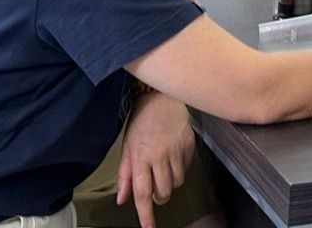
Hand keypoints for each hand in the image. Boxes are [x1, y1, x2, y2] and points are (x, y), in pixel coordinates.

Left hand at [116, 89, 195, 227]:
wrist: (162, 98)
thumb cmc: (141, 123)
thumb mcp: (127, 147)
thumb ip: (125, 174)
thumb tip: (122, 199)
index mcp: (140, 157)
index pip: (142, 192)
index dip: (146, 213)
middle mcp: (159, 157)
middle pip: (163, 192)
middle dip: (158, 197)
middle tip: (153, 189)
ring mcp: (176, 152)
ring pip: (176, 183)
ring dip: (169, 184)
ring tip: (163, 170)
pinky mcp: (189, 147)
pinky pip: (186, 169)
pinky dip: (179, 170)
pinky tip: (173, 157)